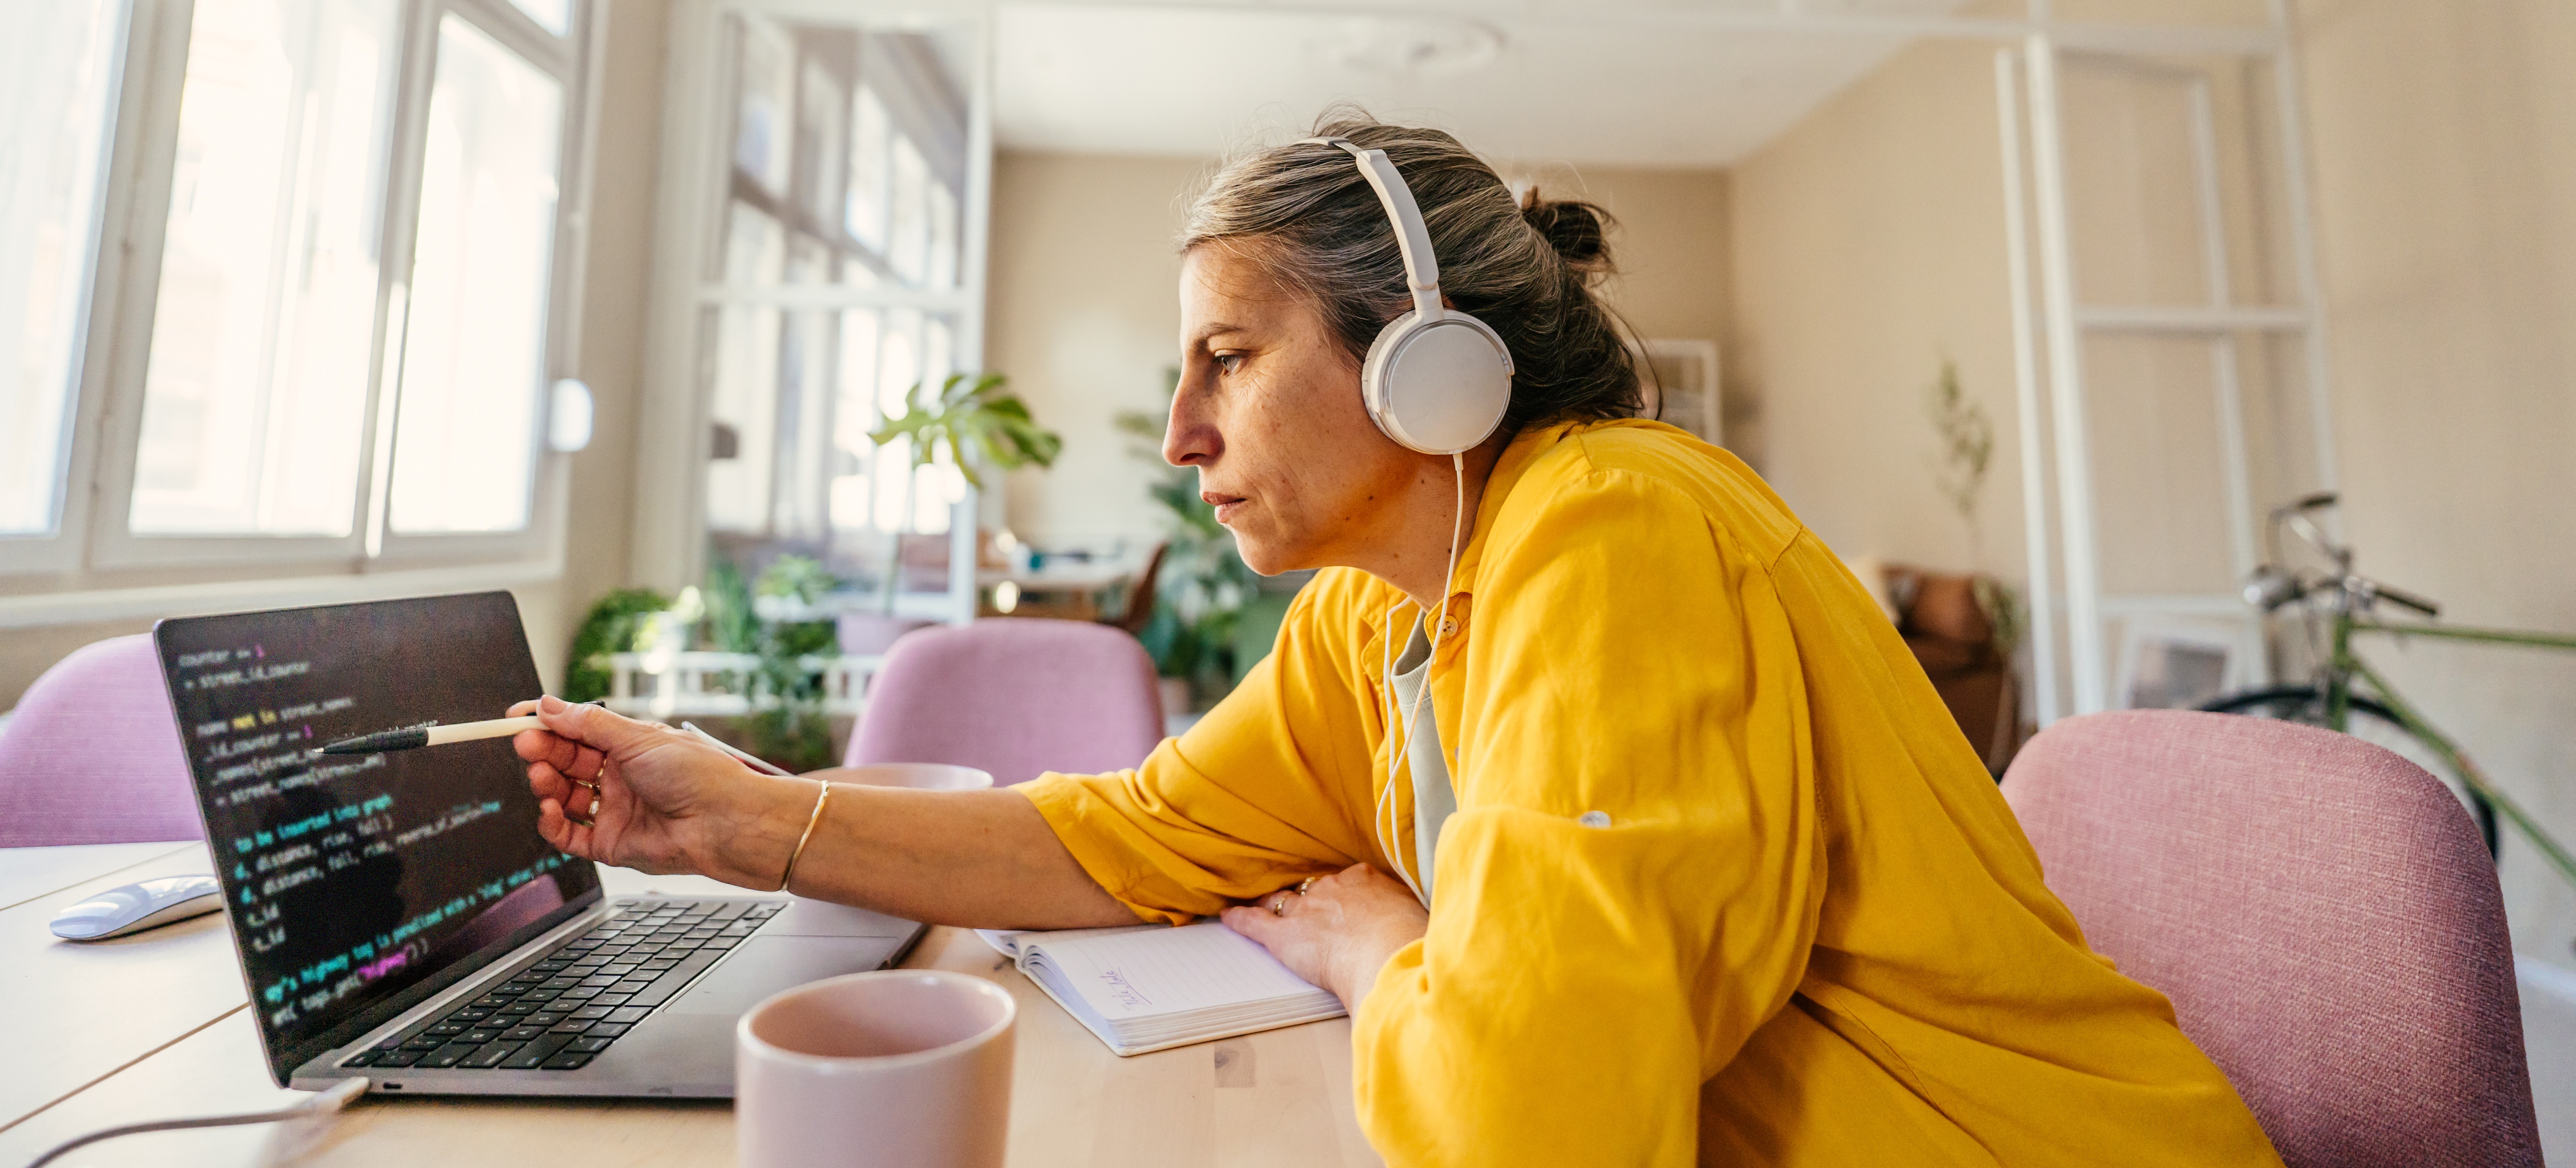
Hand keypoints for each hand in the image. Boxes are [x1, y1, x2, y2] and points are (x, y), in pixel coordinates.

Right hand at [509, 695, 807, 888]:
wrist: (725, 822)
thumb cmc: (697, 774)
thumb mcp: (640, 738)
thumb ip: (590, 724)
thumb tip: (549, 705)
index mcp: (630, 747)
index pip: (577, 732)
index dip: (547, 724)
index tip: (517, 717)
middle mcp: (621, 778)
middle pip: (567, 763)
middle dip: (543, 751)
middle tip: (525, 744)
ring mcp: (615, 811)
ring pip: (565, 797)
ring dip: (546, 784)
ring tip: (540, 775)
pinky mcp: (612, 844)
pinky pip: (570, 835)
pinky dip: (553, 822)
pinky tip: (550, 808)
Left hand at [1221, 863, 1428, 1012]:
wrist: (1389, 953)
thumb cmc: (1412, 942)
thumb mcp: (1421, 919)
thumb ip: (1411, 916)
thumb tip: (1422, 925)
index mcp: (1366, 881)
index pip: (1347, 882)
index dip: (1341, 893)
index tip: (1343, 901)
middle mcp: (1332, 888)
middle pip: (1312, 889)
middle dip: (1306, 896)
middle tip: (1303, 903)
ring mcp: (1306, 909)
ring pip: (1281, 901)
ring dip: (1270, 903)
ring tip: (1260, 902)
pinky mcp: (1285, 936)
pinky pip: (1255, 922)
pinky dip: (1239, 919)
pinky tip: (1227, 916)